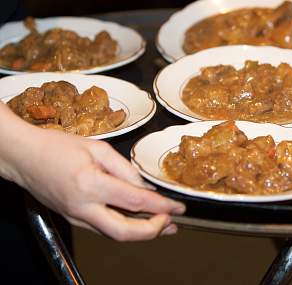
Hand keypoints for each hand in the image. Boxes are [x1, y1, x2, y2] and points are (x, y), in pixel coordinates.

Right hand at [0, 107, 184, 240]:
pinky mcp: (73, 218)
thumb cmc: (57, 147)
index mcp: (91, 184)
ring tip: (163, 226)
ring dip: (141, 234)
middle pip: (124, 232)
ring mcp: (76, 216)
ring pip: (114, 235)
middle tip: (171, 223)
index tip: (178, 207)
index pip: (135, 201)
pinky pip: (103, 228)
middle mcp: (83, 207)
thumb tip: (145, 187)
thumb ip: (125, 169)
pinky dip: (124, 228)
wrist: (23, 157)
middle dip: (153, 231)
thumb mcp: (98, 148)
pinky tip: (138, 221)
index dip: (161, 206)